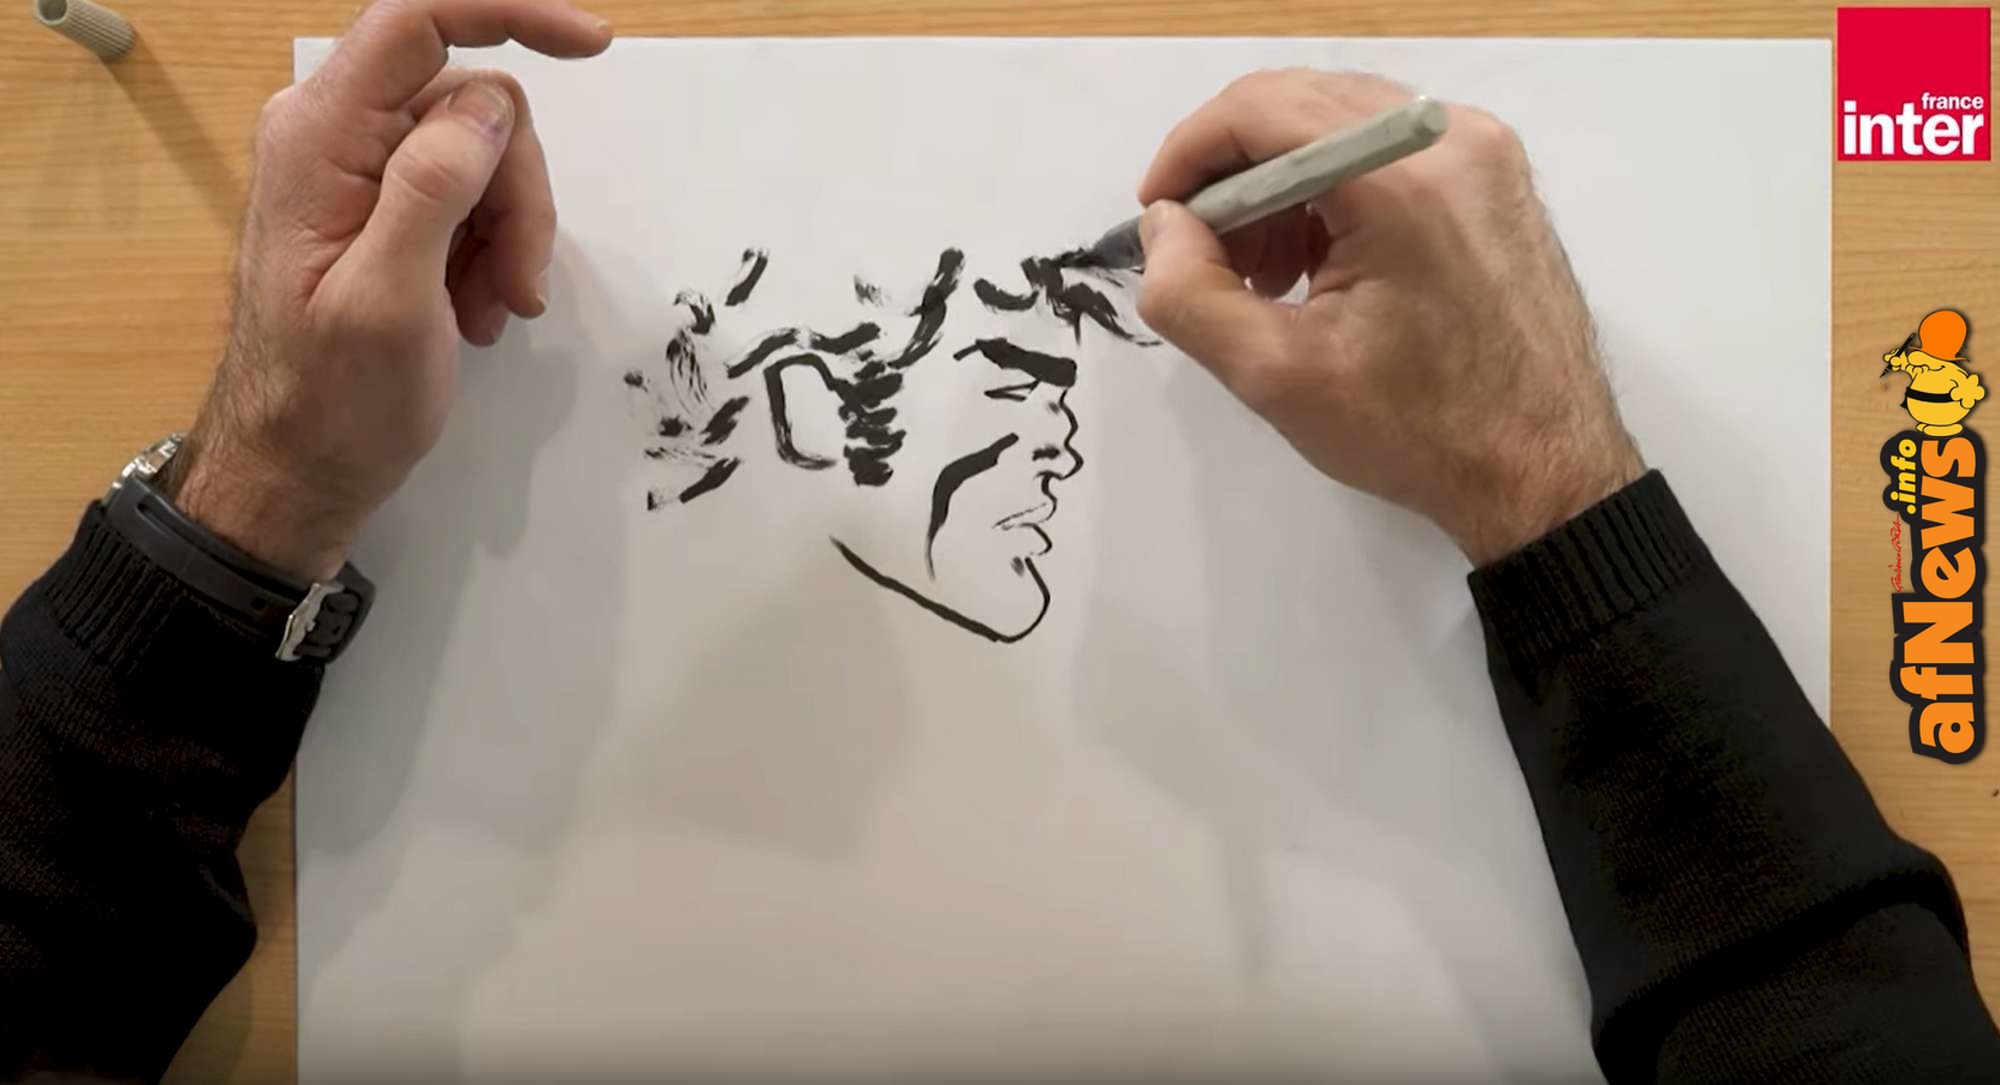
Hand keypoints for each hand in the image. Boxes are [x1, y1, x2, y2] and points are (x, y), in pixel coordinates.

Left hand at [164, 0, 612, 579]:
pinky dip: (493, 249)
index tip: (596, 46)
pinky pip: (471, 192)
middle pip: (472, 102)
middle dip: (518, 191)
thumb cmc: (335, 402)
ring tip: (494, 310)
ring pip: (485, 152)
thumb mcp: (390, 303)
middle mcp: (333, 132)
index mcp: (319, 138)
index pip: (418, 21)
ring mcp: (357, 168)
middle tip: (517, 286)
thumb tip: (483, 106)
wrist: (297, 469)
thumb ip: (431, 190)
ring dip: (511, 232)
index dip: (510, 15)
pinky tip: (478, 309)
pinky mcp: (383, 203)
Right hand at [1135, 69, 1644, 565]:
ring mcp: (1483, 150)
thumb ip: (1191, 292)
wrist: (1544, 470)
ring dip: (1279, 184)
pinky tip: (1316, 267)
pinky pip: (1385, 149)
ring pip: (1339, 123)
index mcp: (1401, 177)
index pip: (1261, 109)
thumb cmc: (1417, 431)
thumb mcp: (1275, 374)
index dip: (1189, 154)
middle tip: (1203, 255)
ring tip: (1261, 276)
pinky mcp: (1494, 175)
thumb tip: (1161, 227)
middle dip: (1233, 173)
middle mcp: (1451, 136)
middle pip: (1299, 103)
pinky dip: (1331, 192)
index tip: (1156, 218)